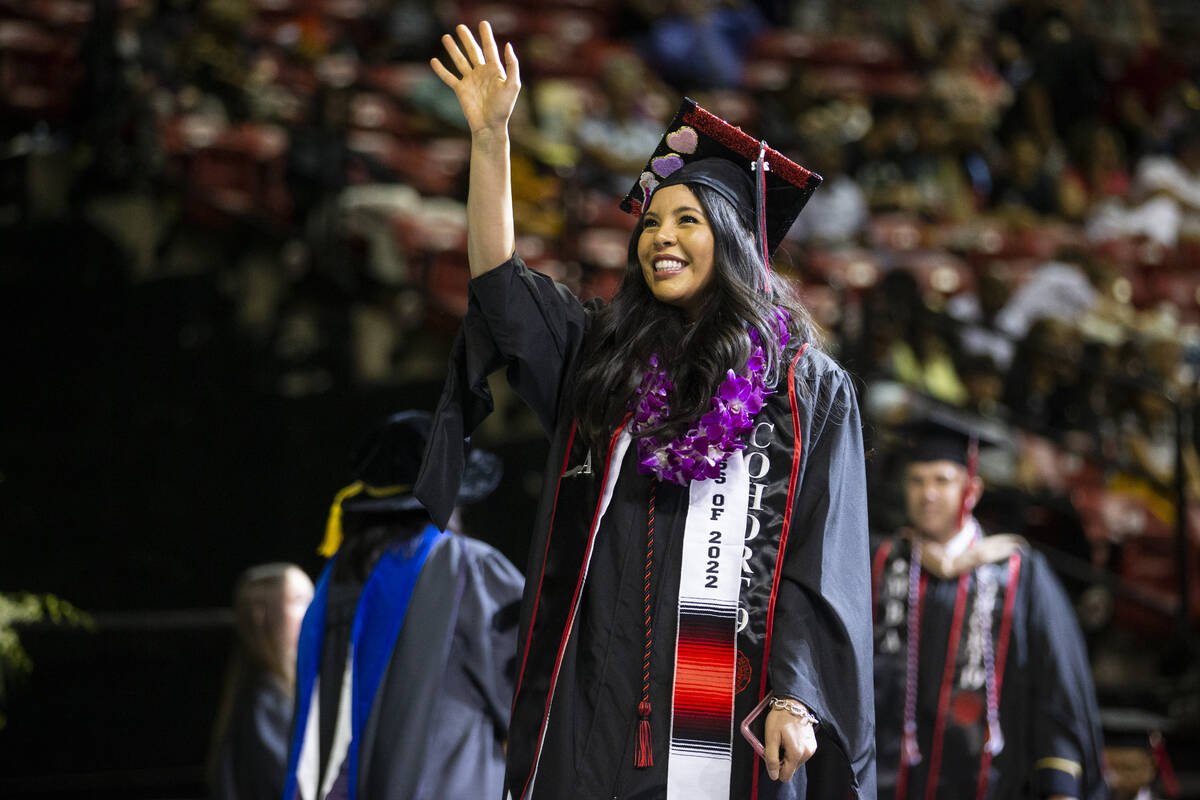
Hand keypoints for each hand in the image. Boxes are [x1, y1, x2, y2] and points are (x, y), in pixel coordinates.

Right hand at [430, 21, 520, 136]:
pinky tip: (434, 61)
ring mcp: (470, 81)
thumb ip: (512, 65)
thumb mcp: (512, 85)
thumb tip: (508, 45)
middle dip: (467, 39)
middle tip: (460, 27)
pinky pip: (449, 77)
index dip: (486, 36)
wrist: (490, 126)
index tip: (483, 23)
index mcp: (495, 70)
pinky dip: (441, 70)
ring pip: (459, 61)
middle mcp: (481, 73)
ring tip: (446, 37)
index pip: (489, 49)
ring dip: (452, 49)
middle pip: (472, 51)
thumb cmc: (503, 108)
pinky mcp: (460, 90)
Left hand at [763, 703, 817, 781]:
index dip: (776, 768)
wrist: (793, 703)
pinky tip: (790, 738)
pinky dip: (794, 750)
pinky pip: (801, 754)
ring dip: (788, 755)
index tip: (772, 755)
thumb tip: (773, 775)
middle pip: (791, 769)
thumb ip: (771, 758)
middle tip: (778, 744)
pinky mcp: (812, 744)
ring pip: (795, 762)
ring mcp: (811, 749)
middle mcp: (807, 753)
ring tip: (784, 739)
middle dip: (782, 760)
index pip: (785, 775)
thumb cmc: (780, 718)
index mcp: (796, 753)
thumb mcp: (771, 737)